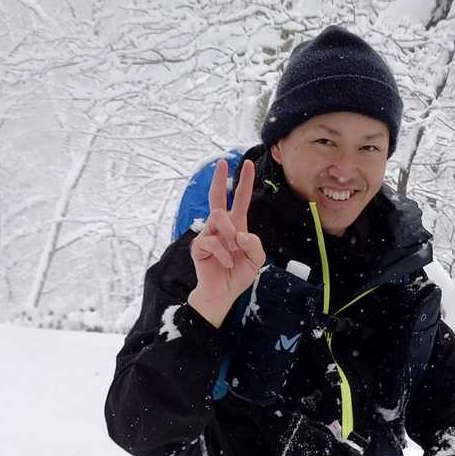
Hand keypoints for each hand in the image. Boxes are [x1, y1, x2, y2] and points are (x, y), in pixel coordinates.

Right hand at [188, 158, 265, 327]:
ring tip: (234, 249)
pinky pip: (212, 241)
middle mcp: (221, 226)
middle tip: (222, 162)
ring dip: (230, 233)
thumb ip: (254, 244)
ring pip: (218, 218)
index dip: (244, 182)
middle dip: (220, 179)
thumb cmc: (238, 274)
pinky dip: (223, 253)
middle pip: (217, 197)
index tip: (247, 164)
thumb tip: (240, 234)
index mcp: (236, 226)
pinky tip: (225, 262)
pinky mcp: (198, 246)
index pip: (240, 200)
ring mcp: (208, 234)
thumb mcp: (256, 260)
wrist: (223, 293)